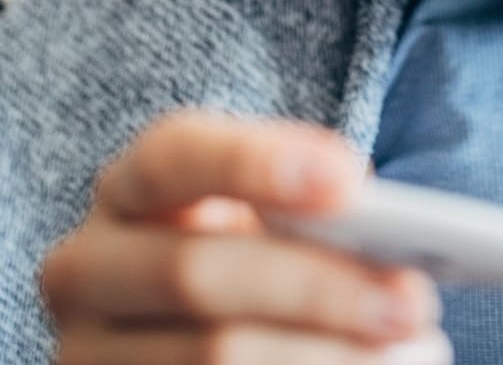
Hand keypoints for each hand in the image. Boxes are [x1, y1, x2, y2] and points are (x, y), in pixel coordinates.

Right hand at [41, 111, 448, 363]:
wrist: (184, 345)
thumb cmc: (253, 268)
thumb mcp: (265, 226)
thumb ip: (303, 211)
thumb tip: (378, 226)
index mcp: (127, 193)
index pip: (171, 157)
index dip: (255, 164)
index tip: (351, 183)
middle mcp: (85, 270)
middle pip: (196, 275)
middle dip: (318, 288)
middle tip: (414, 300)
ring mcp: (87, 355)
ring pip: (214, 359)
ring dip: (330, 359)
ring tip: (417, 351)